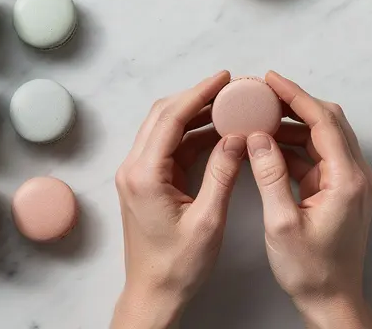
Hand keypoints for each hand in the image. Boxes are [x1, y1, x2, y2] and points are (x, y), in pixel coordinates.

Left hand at [112, 71, 246, 328]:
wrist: (154, 293)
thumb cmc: (177, 266)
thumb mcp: (208, 220)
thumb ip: (222, 173)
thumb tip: (238, 137)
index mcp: (144, 174)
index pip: (171, 118)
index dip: (199, 93)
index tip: (225, 78)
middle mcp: (134, 169)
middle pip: (164, 115)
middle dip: (197, 97)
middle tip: (231, 88)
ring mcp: (137, 174)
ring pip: (165, 128)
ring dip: (195, 114)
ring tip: (229, 106)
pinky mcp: (146, 182)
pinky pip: (169, 147)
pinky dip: (192, 135)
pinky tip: (218, 133)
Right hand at [248, 72, 371, 328]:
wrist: (332, 300)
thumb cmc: (311, 271)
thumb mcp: (281, 224)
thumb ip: (269, 176)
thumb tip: (258, 137)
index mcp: (347, 180)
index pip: (323, 121)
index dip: (296, 96)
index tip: (271, 81)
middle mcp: (357, 176)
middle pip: (329, 121)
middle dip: (296, 103)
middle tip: (263, 93)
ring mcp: (353, 183)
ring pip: (326, 137)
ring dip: (295, 125)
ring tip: (261, 117)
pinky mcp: (344, 191)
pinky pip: (320, 156)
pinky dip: (297, 146)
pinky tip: (271, 145)